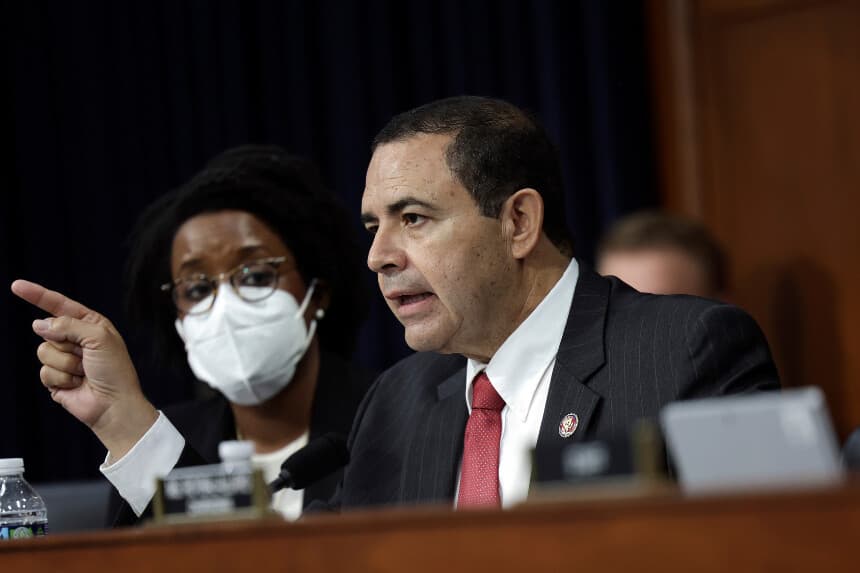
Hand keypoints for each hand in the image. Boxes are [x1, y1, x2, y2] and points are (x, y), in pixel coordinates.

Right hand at [10, 279, 157, 459]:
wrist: (114, 404)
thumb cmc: (115, 370)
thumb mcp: (99, 337)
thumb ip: (68, 324)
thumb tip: (40, 324)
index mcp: (90, 324)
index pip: (59, 305)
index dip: (37, 295)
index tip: (16, 286)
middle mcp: (75, 339)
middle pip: (48, 330)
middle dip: (66, 344)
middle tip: (87, 357)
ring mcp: (64, 359)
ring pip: (43, 351)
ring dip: (66, 363)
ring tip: (83, 372)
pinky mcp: (55, 378)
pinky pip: (44, 371)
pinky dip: (61, 378)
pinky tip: (77, 384)